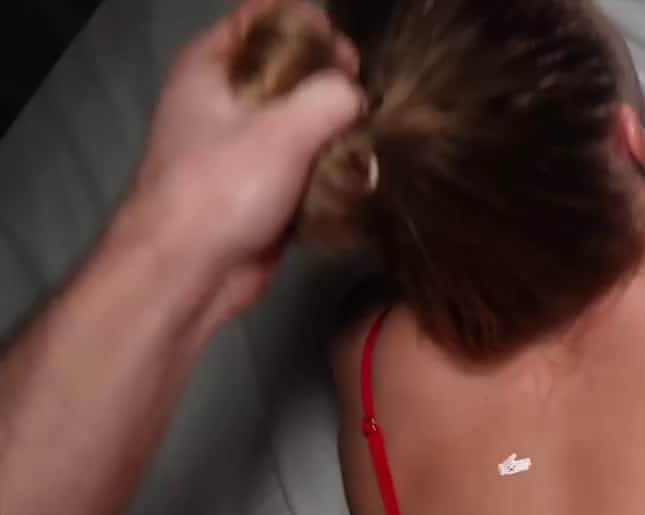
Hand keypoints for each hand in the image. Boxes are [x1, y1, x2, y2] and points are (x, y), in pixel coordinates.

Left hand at [126, 0, 363, 325]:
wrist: (189, 272)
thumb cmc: (221, 189)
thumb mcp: (282, 131)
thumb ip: (330, 99)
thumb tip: (358, 98)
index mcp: (211, 67)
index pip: (262, 16)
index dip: (306, 24)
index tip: (343, 51)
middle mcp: (225, 99)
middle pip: (290, 68)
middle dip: (332, 81)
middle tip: (363, 99)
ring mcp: (244, 146)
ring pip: (304, 120)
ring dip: (339, 131)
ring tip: (368, 142)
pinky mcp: (264, 187)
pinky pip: (309, 164)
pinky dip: (333, 168)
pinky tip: (359, 178)